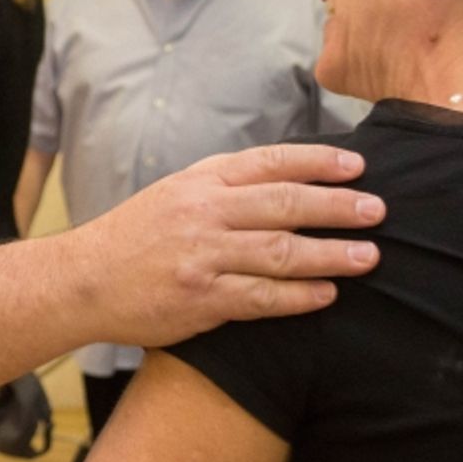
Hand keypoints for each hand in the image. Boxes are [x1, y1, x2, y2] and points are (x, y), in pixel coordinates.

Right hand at [65, 143, 382, 346]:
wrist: (85, 279)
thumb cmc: (135, 235)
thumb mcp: (175, 193)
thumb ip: (225, 186)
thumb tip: (288, 179)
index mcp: (200, 182)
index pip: (270, 162)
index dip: (318, 162)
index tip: (358, 166)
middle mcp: (203, 213)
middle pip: (284, 204)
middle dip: (337, 207)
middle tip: (378, 210)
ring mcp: (202, 256)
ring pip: (280, 251)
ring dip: (331, 254)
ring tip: (369, 257)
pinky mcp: (200, 298)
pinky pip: (261, 297)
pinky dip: (299, 296)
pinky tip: (328, 294)